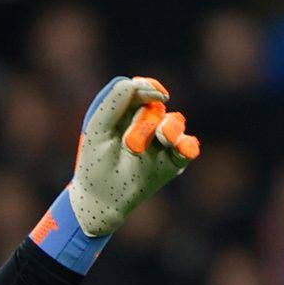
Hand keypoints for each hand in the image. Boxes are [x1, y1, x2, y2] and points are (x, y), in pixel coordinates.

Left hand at [68, 74, 197, 238]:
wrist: (100, 201)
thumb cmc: (95, 163)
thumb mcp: (98, 128)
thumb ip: (114, 101)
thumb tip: (137, 83)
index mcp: (128, 112)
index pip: (143, 90)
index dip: (148, 87)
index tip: (154, 92)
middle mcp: (148, 124)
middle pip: (155, 108)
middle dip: (143, 123)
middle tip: (129, 147)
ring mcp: (162, 142)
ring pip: (173, 123)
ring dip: (167, 129)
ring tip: (161, 140)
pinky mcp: (173, 162)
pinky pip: (188, 147)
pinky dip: (188, 146)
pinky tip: (185, 147)